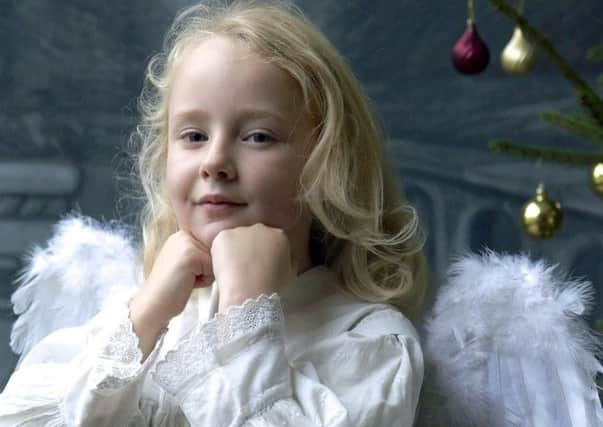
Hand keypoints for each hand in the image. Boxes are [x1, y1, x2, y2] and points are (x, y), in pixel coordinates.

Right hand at [129, 231, 212, 356]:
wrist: (153, 305)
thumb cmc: (171, 289)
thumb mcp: (185, 264)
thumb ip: (200, 254)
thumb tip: (227, 253)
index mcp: (182, 236)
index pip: (211, 247)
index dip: (204, 265)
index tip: (187, 273)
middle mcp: (184, 235)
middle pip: (215, 252)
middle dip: (206, 270)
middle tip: (185, 278)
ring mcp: (187, 244)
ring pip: (216, 260)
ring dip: (206, 275)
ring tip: (186, 281)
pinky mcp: (191, 256)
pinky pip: (213, 269)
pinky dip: (204, 281)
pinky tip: (187, 284)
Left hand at [211, 223, 295, 312]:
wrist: (250, 290)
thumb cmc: (272, 285)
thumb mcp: (290, 272)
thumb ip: (289, 258)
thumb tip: (286, 255)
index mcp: (279, 235)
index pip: (272, 239)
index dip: (265, 251)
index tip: (261, 263)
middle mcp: (261, 228)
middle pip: (254, 235)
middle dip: (250, 247)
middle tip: (246, 266)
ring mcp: (241, 230)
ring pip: (236, 238)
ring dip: (235, 249)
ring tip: (234, 269)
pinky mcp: (224, 236)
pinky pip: (221, 243)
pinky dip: (221, 253)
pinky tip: (224, 267)